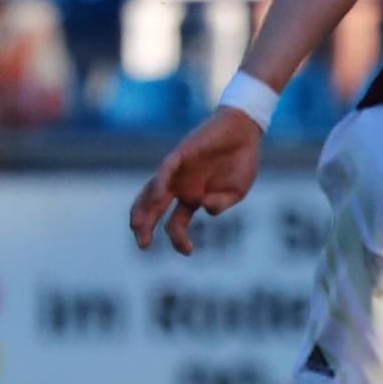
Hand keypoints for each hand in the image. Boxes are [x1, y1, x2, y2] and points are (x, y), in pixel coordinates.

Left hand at [130, 108, 264, 254]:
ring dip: (143, 209)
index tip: (189, 251)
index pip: (176, 224)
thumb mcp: (237, 192)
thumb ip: (221, 204)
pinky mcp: (180, 155)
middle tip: (143, 246)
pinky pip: (165, 171)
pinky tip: (160, 198)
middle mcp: (180, 186)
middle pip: (154, 210)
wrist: (244, 131)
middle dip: (145, 228)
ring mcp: (178, 171)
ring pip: (151, 192)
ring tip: (138, 227)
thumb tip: (205, 208)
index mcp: (193, 198)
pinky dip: (160, 184)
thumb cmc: (241, 161)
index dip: (179, 240)